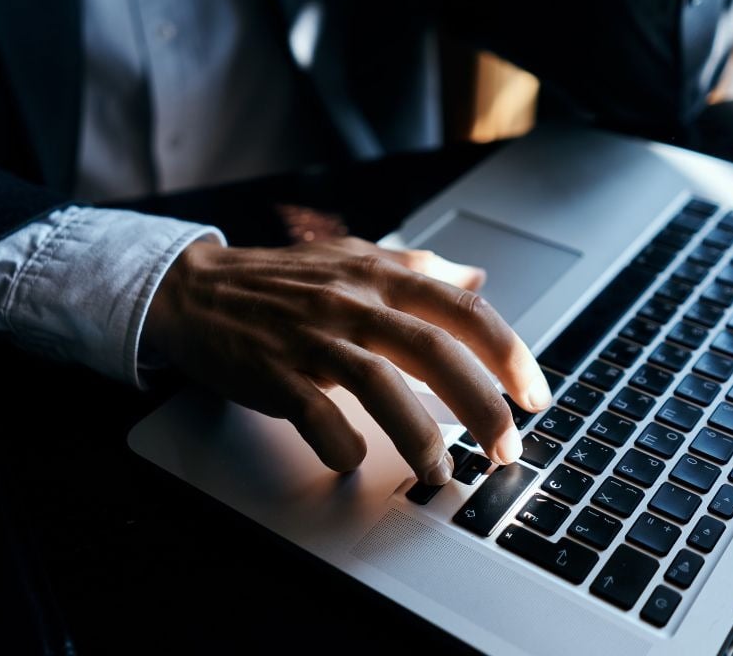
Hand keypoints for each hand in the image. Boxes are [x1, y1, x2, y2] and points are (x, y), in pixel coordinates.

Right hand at [144, 237, 550, 483]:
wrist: (199, 290)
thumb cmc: (283, 280)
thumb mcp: (354, 258)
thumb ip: (417, 267)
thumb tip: (476, 276)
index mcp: (378, 277)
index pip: (461, 309)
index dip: (507, 353)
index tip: (533, 394)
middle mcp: (351, 303)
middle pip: (432, 351)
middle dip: (481, 405)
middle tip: (506, 447)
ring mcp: (311, 337)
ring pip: (379, 385)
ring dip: (418, 437)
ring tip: (440, 473)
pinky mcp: (272, 373)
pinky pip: (314, 414)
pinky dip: (341, 444)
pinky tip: (354, 458)